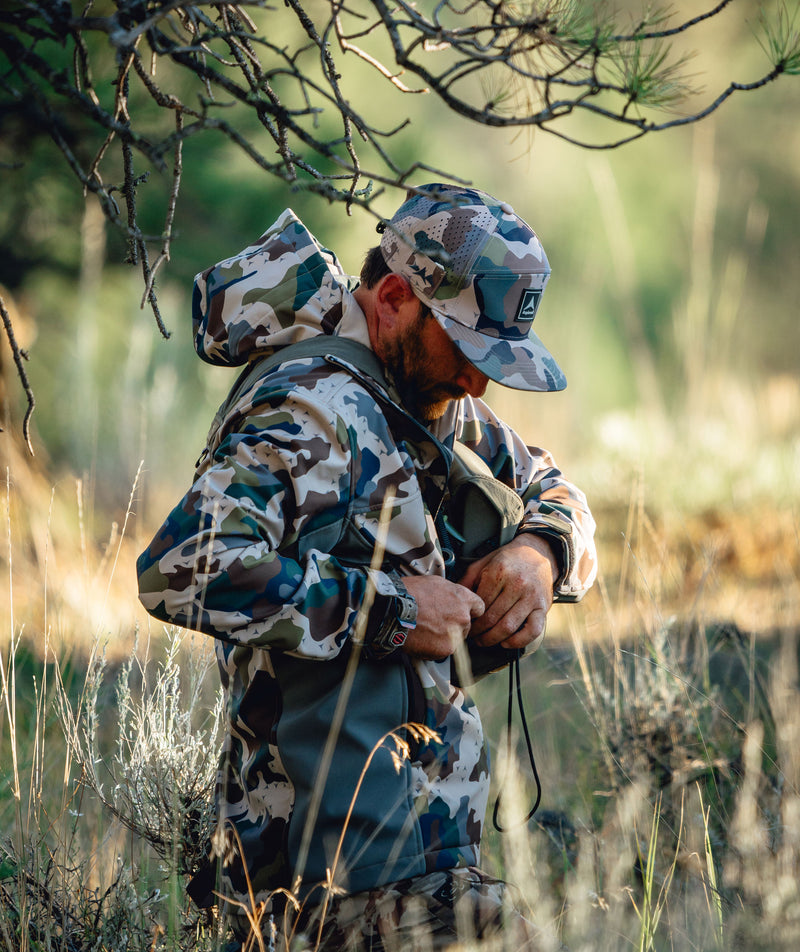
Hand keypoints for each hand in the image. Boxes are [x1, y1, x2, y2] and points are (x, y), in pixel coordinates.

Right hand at [401, 575, 484, 659]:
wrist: (394, 610)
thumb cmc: (409, 594)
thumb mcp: (434, 582)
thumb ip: (449, 593)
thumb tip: (449, 598)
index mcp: (462, 598)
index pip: (479, 607)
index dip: (469, 611)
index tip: (462, 613)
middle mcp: (463, 616)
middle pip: (466, 625)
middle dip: (454, 626)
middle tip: (436, 623)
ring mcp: (455, 634)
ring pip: (455, 640)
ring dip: (445, 638)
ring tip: (426, 631)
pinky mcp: (446, 649)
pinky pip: (443, 651)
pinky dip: (434, 648)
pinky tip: (422, 639)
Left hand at [458, 534, 557, 651]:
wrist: (537, 553)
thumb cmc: (507, 560)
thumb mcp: (483, 563)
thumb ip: (467, 581)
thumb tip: (454, 600)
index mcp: (499, 573)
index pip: (480, 604)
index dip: (470, 618)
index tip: (465, 624)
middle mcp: (517, 585)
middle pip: (492, 618)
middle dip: (478, 632)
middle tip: (472, 636)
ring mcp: (531, 597)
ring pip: (508, 626)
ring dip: (493, 639)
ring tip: (484, 641)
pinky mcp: (543, 607)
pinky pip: (533, 630)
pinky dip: (518, 641)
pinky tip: (506, 642)